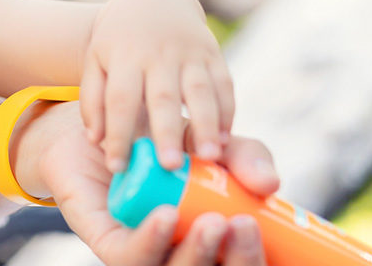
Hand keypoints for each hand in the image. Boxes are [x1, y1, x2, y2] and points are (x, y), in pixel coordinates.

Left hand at [16, 102, 277, 265]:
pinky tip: (165, 215)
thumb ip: (244, 157)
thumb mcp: (211, 140)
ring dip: (197, 252)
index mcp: (211, 236)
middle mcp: (179, 250)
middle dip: (235, 259)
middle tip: (242, 225)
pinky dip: (151, 240)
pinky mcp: (110, 243)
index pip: (241, 260)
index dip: (254, 255)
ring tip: (212, 222)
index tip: (259, 223)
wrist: (101, 119)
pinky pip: (131, 257)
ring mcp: (145, 251)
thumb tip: (270, 184)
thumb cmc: (165, 137)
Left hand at [81, 0, 233, 171]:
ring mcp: (189, 52)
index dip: (118, 134)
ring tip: (209, 157)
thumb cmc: (118, 42)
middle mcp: (158, 54)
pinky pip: (225, 82)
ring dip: (207, 124)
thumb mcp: (96, 61)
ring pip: (200, 89)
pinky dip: (228, 110)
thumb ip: (93, 100)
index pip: (120, 100)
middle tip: (170, 166)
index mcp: (124, 57)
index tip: (118, 168)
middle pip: (163, 96)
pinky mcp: (213, 52)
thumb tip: (95, 141)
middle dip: (166, 132)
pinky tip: (227, 138)